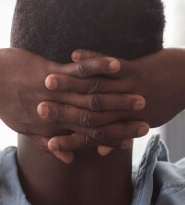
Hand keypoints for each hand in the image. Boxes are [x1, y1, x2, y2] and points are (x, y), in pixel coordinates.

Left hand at [0, 48, 146, 162]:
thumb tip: (67, 160)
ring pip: (88, 96)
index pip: (84, 135)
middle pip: (92, 118)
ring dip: (116, 96)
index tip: (131, 139)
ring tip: (139, 95)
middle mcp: (52, 112)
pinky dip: (97, 66)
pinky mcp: (47, 71)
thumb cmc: (2, 102)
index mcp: (48, 127)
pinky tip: (116, 65)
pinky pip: (76, 70)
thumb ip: (46, 142)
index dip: (109, 138)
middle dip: (121, 119)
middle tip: (145, 118)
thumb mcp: (22, 127)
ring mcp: (51, 91)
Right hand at [41, 48, 184, 153]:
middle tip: (37, 109)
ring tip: (47, 80)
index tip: (49, 142)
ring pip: (94, 88)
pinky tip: (73, 53)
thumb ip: (117, 136)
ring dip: (69, 83)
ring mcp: (132, 90)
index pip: (90, 136)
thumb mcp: (144, 122)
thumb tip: (101, 150)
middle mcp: (125, 110)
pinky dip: (91, 60)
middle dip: (60, 111)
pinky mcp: (139, 71)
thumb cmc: (166, 102)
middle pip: (86, 113)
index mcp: (124, 124)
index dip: (69, 140)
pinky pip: (111, 66)